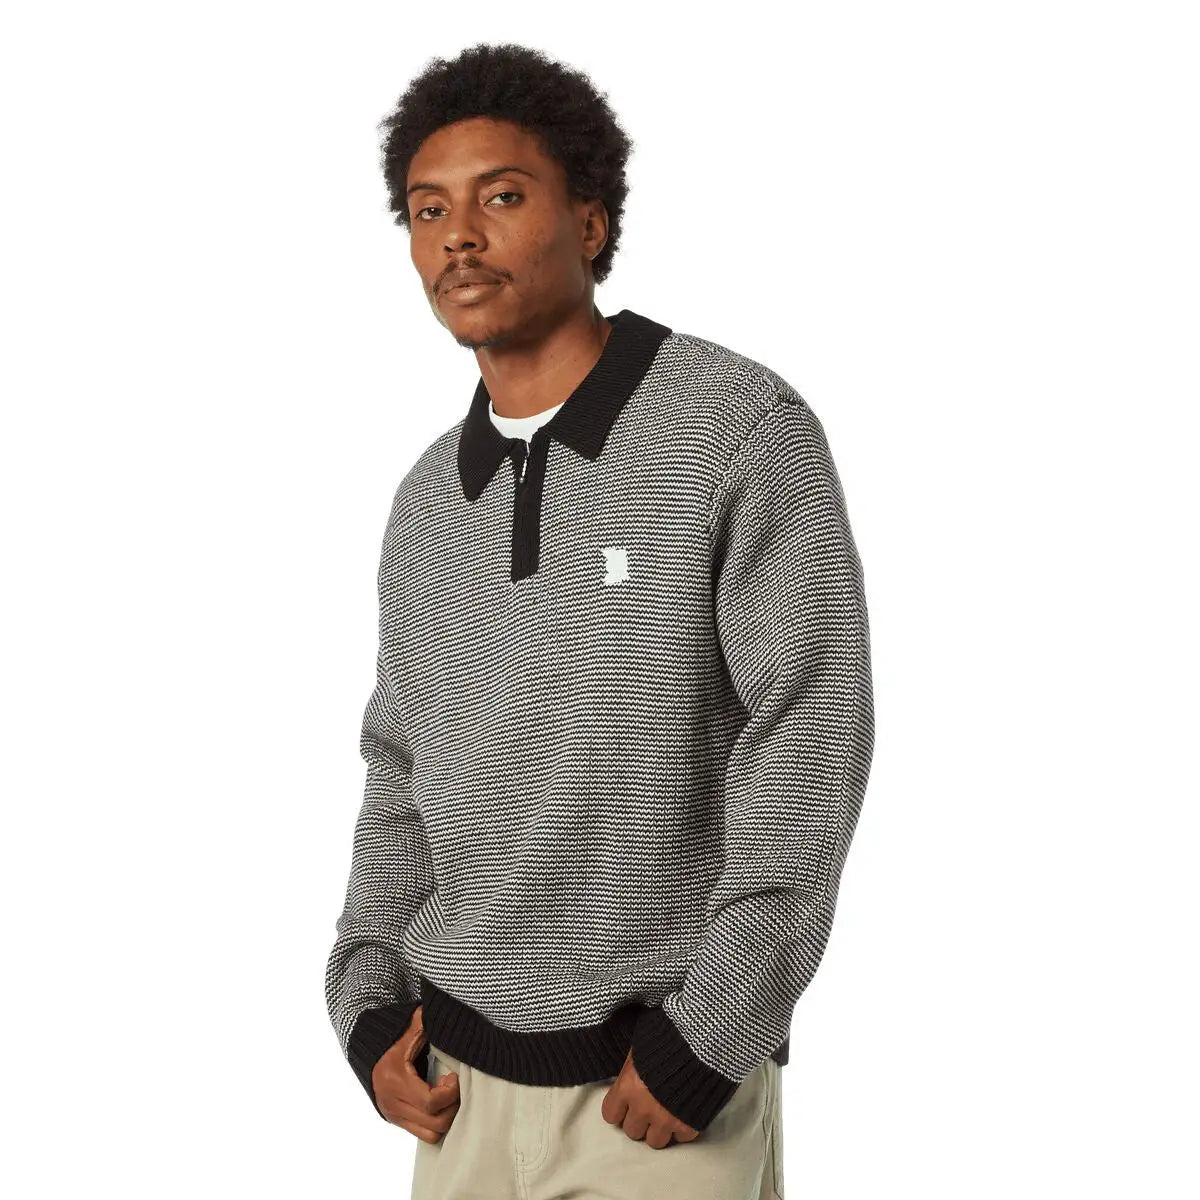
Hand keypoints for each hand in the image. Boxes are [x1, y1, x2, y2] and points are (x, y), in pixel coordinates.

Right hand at [371, 1004, 460, 1142]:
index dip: (450, 1092)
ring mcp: (394, 1114)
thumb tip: (446, 1010)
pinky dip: (437, 1123)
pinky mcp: (396, 1120)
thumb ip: (425, 1021)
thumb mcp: (409, 1027)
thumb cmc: (393, 1036)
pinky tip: (440, 1104)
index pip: (431, 1102)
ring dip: (447, 1118)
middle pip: (435, 1123)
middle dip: (453, 1106)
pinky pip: (424, 1135)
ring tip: (448, 1096)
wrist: (366, 1049)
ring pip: (431, 1134)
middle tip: (454, 1086)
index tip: (453, 1076)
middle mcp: (393, 1103)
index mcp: (396, 1080)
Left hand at [600, 1048, 699, 1149]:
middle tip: (648, 1106)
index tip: (625, 1103)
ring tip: (665, 1113)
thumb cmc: (669, 1038)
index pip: (610, 1114)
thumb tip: (625, 1077)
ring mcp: (667, 1119)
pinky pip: (680, 1139)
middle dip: (639, 1119)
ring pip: (655, 1141)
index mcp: (628, 1086)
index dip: (618, 1108)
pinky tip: (683, 1113)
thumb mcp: (641, 1046)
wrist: (704, 1042)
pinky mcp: (689, 1124)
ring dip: (659, 1129)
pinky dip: (682, 1128)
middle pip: (632, 1131)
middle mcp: (644, 1107)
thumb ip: (630, 1069)